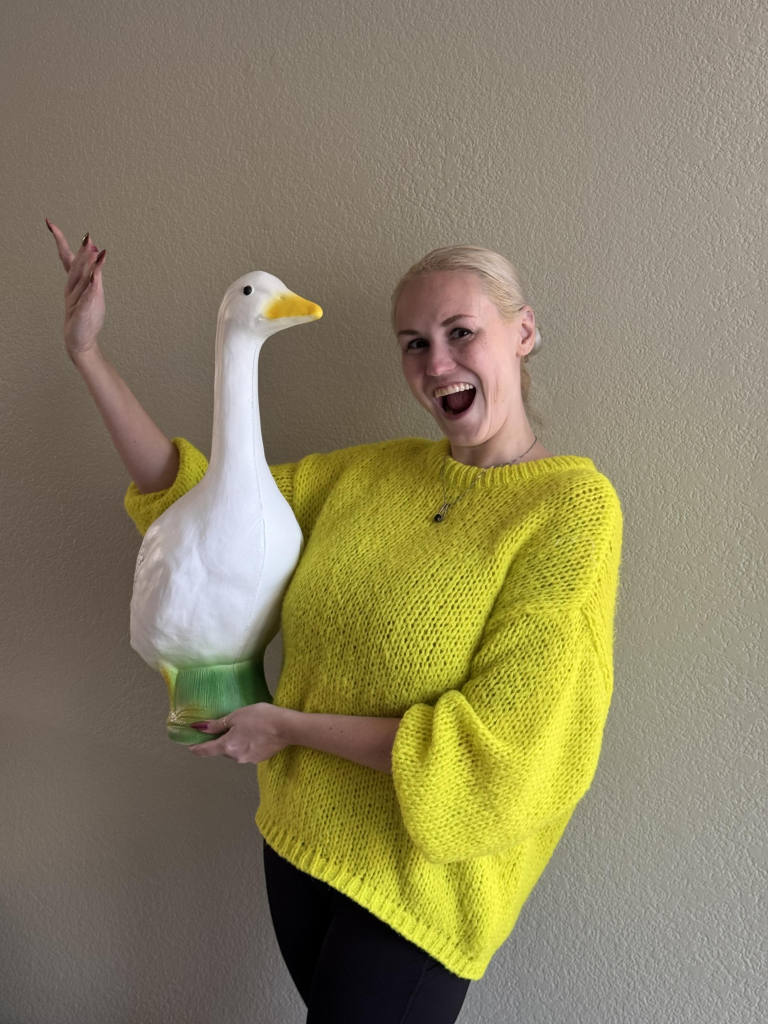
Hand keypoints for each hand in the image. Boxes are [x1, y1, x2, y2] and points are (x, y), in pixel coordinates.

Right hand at [46, 219, 105, 361]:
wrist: (80, 341)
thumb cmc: (86, 317)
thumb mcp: (93, 293)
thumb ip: (94, 274)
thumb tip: (97, 252)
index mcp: (74, 284)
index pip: (67, 260)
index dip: (61, 242)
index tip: (51, 224)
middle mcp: (72, 290)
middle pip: (75, 268)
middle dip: (80, 253)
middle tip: (86, 237)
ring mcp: (75, 302)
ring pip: (81, 282)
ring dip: (86, 267)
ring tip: (93, 253)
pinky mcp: (81, 313)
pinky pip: (85, 300)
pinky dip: (89, 290)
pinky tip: (94, 281)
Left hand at [188, 702, 286, 764]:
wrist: (286, 727)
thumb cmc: (260, 718)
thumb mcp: (236, 716)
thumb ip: (217, 725)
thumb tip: (200, 728)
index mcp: (227, 746)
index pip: (206, 750)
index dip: (197, 748)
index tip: (191, 747)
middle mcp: (236, 757)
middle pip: (222, 749)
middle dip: (222, 740)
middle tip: (228, 727)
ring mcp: (248, 759)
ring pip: (235, 751)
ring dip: (236, 742)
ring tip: (246, 727)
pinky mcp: (260, 758)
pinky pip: (247, 751)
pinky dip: (247, 744)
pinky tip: (256, 734)